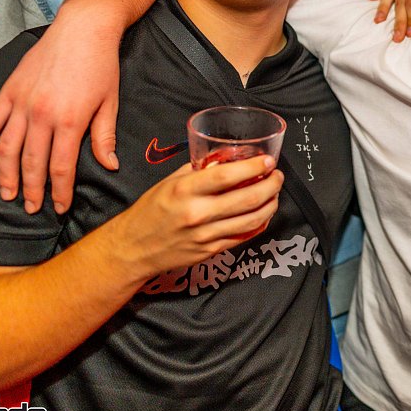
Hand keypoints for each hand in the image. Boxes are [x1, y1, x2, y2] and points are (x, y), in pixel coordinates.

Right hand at [0, 11, 122, 214]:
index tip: (59, 207)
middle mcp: (41, 114)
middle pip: (31, 163)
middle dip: (31, 190)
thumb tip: (109, 167)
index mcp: (70, 120)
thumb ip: (104, 137)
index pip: (60, 168)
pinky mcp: (8, 90)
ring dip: (5, 175)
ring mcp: (21, 102)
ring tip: (7, 194)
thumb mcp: (110, 102)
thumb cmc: (101, 65)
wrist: (82, 28)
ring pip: (6, 148)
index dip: (59, 192)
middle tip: (31, 209)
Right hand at [109, 156, 281, 278]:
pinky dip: (260, 223)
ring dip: (271, 204)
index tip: (267, 161)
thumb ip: (198, 170)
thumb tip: (225, 158)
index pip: (227, 176)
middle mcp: (197, 213)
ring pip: (252, 219)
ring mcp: (206, 235)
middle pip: (248, 198)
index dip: (253, 167)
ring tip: (274, 193)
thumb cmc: (149, 212)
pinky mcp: (211, 251)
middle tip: (276, 176)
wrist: (133, 249)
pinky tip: (263, 213)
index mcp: (185, 190)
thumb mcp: (169, 182)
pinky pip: (244, 236)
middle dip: (271, 185)